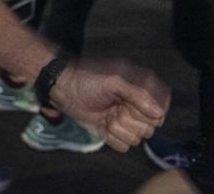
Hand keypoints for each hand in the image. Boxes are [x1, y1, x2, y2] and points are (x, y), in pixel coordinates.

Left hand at [51, 57, 169, 151]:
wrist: (63, 88)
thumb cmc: (87, 79)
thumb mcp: (113, 81)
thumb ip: (137, 94)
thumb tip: (159, 113)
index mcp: (143, 89)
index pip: (161, 110)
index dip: (148, 111)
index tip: (130, 103)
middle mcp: (138, 107)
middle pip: (150, 128)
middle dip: (128, 118)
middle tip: (113, 106)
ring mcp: (127, 121)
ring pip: (137, 139)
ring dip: (117, 127)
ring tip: (106, 112)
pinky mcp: (115, 133)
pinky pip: (124, 146)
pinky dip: (111, 137)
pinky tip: (101, 123)